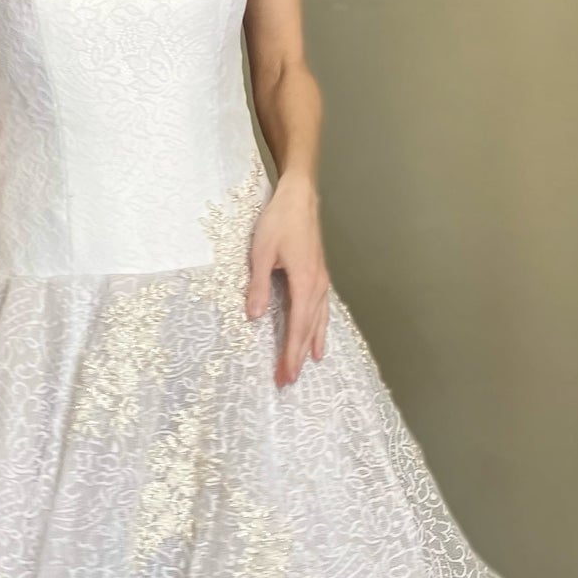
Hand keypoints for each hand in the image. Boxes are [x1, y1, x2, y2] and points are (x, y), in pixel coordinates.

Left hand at [245, 171, 329, 385]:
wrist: (299, 197)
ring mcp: (321, 280)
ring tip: (309, 364)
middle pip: (309, 329)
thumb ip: (258, 286)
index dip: (291, 353)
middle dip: (298, 356)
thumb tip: (255, 317)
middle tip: (288, 380)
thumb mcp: (261, 253)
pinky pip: (322, 308)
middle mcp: (318, 286)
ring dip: (312, 343)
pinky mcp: (319, 275)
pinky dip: (320, 325)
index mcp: (305, 284)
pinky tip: (318, 333)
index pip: (297, 327)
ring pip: (319, 320)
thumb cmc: (279, 222)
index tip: (284, 374)